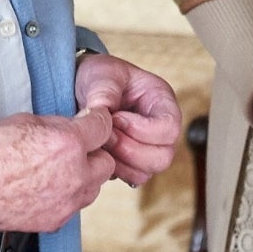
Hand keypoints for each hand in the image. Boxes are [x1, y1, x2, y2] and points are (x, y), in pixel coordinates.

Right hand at [0, 108, 117, 230]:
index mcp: (68, 144)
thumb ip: (59, 125)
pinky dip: (68, 196)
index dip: (96, 121)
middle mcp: (75, 175)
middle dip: (94, 153)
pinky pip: (75, 205)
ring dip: (84, 177)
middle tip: (76, 148)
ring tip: (60, 169)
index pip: (103, 127)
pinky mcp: (58, 220)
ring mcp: (68, 202)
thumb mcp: (27, 121)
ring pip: (94, 187)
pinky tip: (48, 187)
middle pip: (106, 162)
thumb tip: (74, 126)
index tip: (92, 122)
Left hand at [74, 53, 182, 186]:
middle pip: (163, 157)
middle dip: (130, 149)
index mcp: (161, 101)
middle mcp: (160, 128)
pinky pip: (132, 178)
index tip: (116, 118)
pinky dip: (115, 169)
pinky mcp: (134, 162)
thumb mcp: (102, 73)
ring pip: (147, 172)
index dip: (143, 129)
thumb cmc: (99, 77)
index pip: (170, 128)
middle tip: (107, 134)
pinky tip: (101, 151)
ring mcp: (149, 147)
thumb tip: (103, 112)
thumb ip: (104, 90)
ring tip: (102, 140)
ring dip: (121, 161)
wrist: (82, 88)